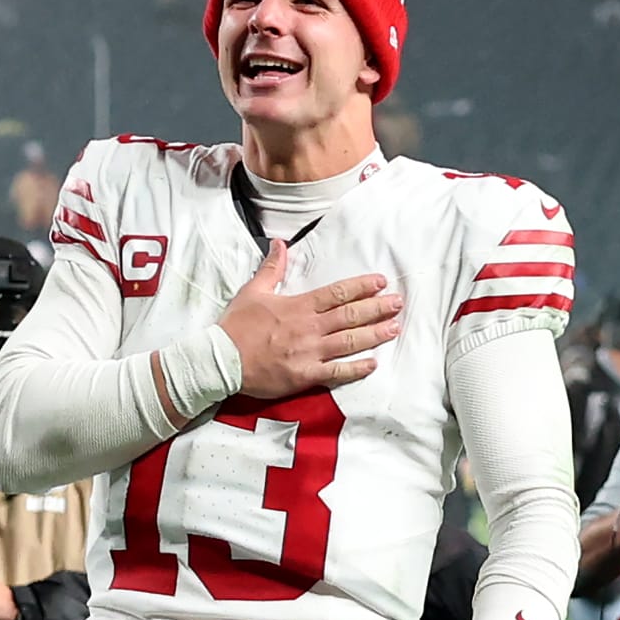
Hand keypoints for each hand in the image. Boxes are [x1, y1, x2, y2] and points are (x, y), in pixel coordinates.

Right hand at [218, 241, 402, 398]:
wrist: (221, 360)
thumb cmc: (236, 327)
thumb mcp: (252, 291)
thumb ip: (271, 269)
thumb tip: (280, 244)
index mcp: (298, 306)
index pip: (336, 293)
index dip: (361, 286)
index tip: (380, 282)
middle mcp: (309, 328)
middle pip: (350, 315)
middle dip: (377, 308)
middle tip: (398, 303)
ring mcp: (309, 353)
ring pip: (349, 342)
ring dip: (374, 334)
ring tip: (394, 328)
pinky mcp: (305, 375)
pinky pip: (337, 372)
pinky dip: (356, 368)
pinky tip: (373, 363)